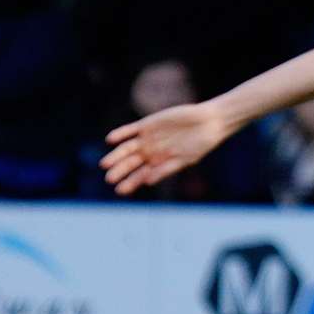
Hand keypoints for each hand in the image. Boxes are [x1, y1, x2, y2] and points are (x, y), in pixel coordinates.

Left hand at [101, 103, 233, 194]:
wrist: (208, 121)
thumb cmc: (201, 144)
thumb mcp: (185, 159)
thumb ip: (167, 169)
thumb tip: (148, 182)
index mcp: (159, 163)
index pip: (139, 176)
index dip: (129, 183)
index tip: (120, 191)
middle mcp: (150, 152)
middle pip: (129, 163)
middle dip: (119, 171)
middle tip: (110, 179)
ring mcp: (147, 138)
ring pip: (126, 148)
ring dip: (115, 156)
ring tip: (105, 164)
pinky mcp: (147, 124)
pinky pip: (129, 130)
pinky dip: (120, 134)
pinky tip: (111, 140)